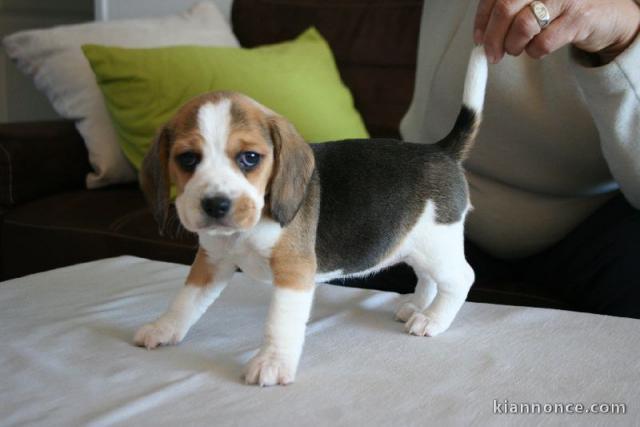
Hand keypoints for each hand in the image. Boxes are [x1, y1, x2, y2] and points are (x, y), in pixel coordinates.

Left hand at [474, 0, 639, 63]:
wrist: (608, 17)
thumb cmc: (564, 9)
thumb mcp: (536, 1)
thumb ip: (512, 10)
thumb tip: (482, 35)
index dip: (482, 19)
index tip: (478, 39)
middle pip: (505, 8)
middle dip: (493, 37)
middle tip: (492, 54)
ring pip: (522, 26)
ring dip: (513, 46)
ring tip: (517, 50)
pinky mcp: (578, 19)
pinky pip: (543, 43)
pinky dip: (534, 52)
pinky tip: (538, 49)